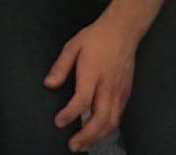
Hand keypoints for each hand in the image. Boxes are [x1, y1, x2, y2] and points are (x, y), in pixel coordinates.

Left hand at [44, 14, 139, 152]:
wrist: (123, 31)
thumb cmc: (96, 37)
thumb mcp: (73, 46)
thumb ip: (60, 67)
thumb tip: (49, 85)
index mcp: (93, 73)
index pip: (82, 100)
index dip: (70, 114)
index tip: (58, 122)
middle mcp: (108, 86)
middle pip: (101, 118)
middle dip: (87, 136)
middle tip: (73, 146)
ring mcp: (120, 91)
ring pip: (112, 121)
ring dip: (98, 136)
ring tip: (84, 144)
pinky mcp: (126, 93)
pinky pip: (118, 115)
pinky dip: (108, 127)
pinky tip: (98, 131)